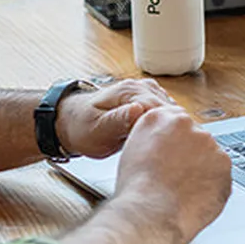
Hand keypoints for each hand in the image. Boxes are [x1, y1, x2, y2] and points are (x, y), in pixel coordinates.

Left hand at [55, 79, 174, 158]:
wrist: (72, 122)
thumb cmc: (81, 127)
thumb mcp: (97, 129)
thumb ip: (117, 120)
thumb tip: (138, 110)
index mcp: (129, 92)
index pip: (162, 109)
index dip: (167, 131)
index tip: (169, 150)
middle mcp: (141, 88)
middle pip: (171, 111)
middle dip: (173, 132)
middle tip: (170, 155)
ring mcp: (146, 93)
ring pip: (172, 113)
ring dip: (173, 130)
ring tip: (168, 151)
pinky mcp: (148, 101)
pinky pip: (167, 114)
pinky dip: (168, 127)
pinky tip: (164, 142)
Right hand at [114, 106, 231, 243]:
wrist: (150, 212)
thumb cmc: (136, 189)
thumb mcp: (132, 150)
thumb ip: (151, 138)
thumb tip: (162, 143)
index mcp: (161, 118)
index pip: (175, 122)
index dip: (174, 142)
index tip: (173, 154)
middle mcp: (188, 126)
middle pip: (195, 138)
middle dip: (189, 155)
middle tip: (176, 176)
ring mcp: (210, 145)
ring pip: (209, 157)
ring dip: (202, 170)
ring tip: (182, 190)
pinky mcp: (225, 166)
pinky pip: (220, 175)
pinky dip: (211, 186)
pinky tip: (194, 196)